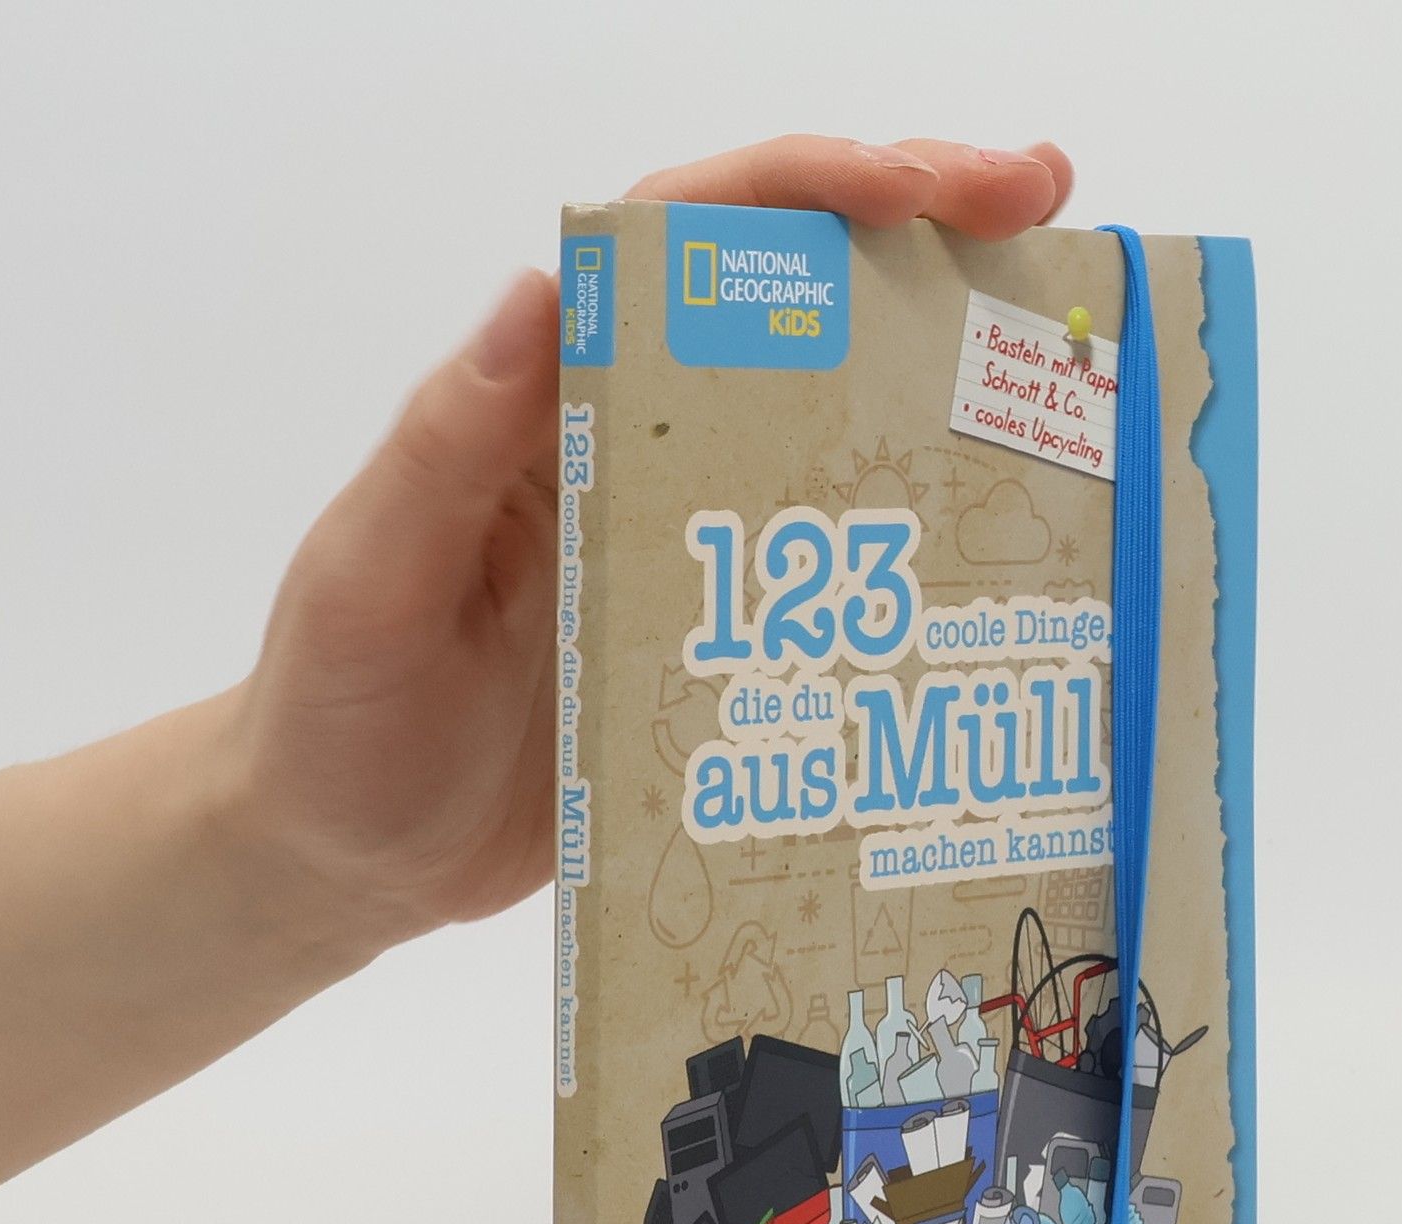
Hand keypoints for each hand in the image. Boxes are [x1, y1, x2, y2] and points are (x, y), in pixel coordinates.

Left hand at [229, 134, 1073, 958]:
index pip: (685, 247)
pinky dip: (917, 554)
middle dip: (922, 244)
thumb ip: (445, 450)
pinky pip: (834, 581)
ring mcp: (692, 552)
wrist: (349, 859)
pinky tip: (1001, 561)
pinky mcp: (724, 649)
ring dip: (944, 387)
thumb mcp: (372, 579)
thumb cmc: (336, 718)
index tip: (921, 186)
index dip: (805, 193)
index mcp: (551, 407)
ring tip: (1065, 371)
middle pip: (792, 311)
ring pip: (834, 433)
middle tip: (1047, 215)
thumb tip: (537, 295)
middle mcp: (636, 453)